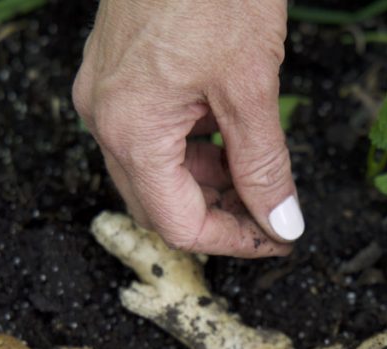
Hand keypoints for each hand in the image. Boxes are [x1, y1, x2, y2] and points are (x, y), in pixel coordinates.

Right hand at [72, 0, 302, 256]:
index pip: (177, 222)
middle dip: (218, 214)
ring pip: (155, 169)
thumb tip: (281, 222)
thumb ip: (264, 165)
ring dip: (206, 181)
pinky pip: (150, 132)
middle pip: (158, 202)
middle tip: (270, 212)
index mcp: (129, 129)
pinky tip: (228, 134)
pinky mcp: (116, 71)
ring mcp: (105, 92)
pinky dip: (191, 146)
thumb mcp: (251, 86)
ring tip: (256, 170)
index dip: (232, 240)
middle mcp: (104, 117)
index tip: (277, 237)